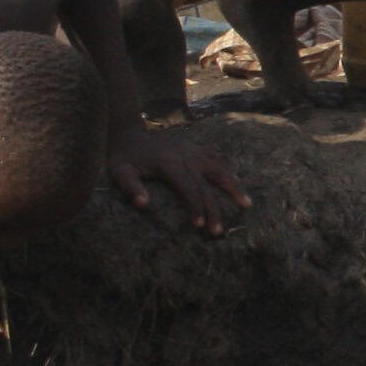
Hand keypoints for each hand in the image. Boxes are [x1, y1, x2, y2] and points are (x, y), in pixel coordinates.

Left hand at [112, 126, 248, 231]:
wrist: (130, 134)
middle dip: (214, 209)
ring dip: (233, 187)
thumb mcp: (119, 173)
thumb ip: (130, 187)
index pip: (188, 188)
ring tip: (246, 204)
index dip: (196, 207)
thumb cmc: (124, 158)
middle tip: (219, 231)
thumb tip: (143, 205)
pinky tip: (236, 180)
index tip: (200, 226)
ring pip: (219, 169)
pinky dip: (227, 169)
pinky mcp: (195, 147)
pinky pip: (216, 157)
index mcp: (169, 164)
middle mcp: (186, 156)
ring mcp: (193, 150)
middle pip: (207, 184)